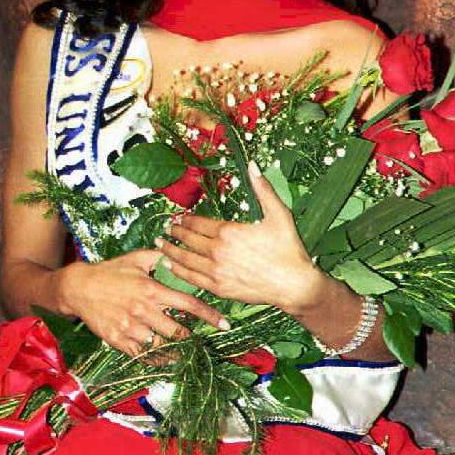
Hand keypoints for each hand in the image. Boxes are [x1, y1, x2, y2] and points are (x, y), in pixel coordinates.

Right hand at [54, 249, 228, 363]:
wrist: (78, 288)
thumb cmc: (110, 272)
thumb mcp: (136, 259)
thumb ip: (159, 258)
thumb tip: (179, 254)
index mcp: (152, 289)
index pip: (188, 303)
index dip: (209, 315)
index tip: (225, 324)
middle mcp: (144, 310)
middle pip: (178, 331)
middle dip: (194, 338)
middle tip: (205, 343)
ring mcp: (131, 328)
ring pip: (162, 346)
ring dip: (178, 351)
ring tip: (189, 354)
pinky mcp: (119, 341)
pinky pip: (143, 355)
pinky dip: (156, 359)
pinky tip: (165, 359)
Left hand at [156, 161, 324, 315]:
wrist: (294, 285)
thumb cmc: (288, 249)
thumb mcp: (279, 214)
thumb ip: (263, 189)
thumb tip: (253, 165)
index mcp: (228, 231)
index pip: (198, 223)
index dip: (186, 220)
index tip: (179, 217)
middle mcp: (218, 251)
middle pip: (189, 240)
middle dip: (175, 233)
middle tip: (167, 229)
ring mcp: (217, 272)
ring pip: (185, 259)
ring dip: (170, 251)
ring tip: (159, 245)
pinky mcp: (219, 289)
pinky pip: (192, 278)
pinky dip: (178, 271)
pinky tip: (169, 266)